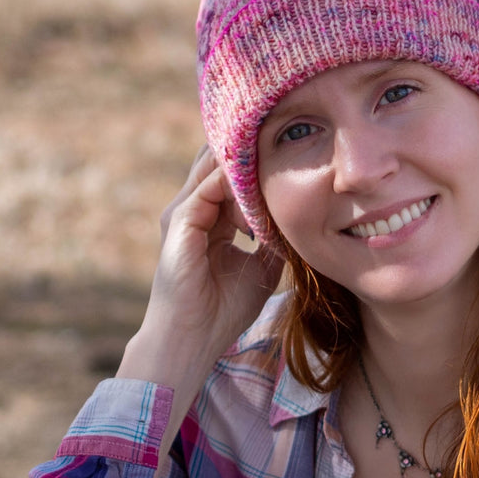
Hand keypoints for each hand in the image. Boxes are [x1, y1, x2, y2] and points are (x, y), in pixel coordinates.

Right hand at [118, 146, 283, 424]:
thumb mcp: (261, 267)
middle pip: (217, 162)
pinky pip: (207, 188)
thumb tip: (300, 219)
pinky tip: (262, 182)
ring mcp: (183, 213)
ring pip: (212, 168)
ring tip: (279, 152)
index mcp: (210, 219)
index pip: (230, 177)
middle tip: (288, 139)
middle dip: (250, 152)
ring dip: (245, 162)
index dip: (257, 163)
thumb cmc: (224, 310)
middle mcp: (193, 210)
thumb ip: (273, 238)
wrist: (193, 338)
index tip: (293, 153)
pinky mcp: (179, 222)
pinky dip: (233, 181)